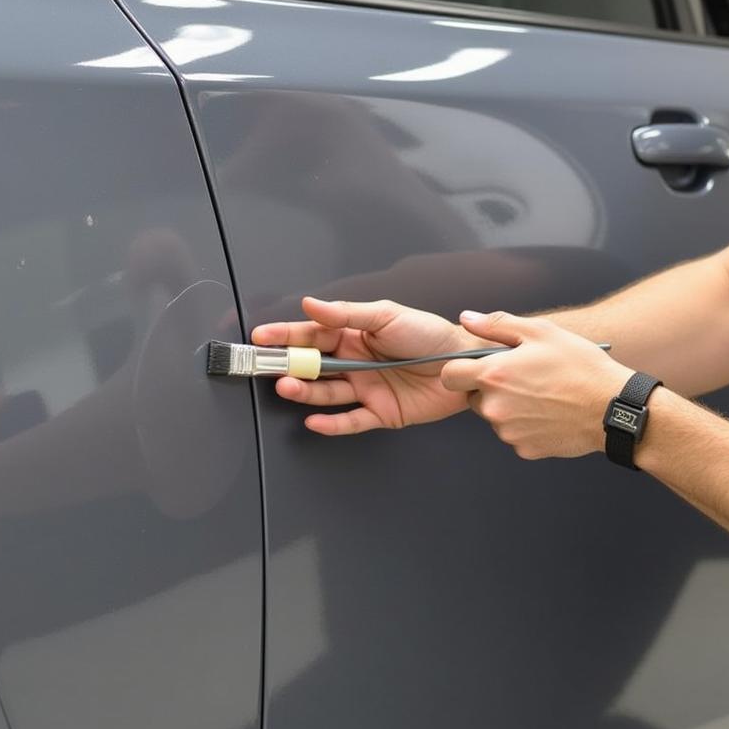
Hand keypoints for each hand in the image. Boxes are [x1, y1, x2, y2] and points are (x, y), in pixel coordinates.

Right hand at [251, 296, 486, 433]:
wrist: (466, 363)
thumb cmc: (431, 333)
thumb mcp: (386, 315)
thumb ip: (346, 313)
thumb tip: (311, 304)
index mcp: (354, 334)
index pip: (312, 333)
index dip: (286, 335)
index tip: (262, 337)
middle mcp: (355, 362)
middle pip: (312, 365)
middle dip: (287, 365)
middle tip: (266, 366)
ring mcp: (365, 388)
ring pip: (326, 392)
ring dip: (304, 391)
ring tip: (287, 387)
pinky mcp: (380, 412)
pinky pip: (350, 420)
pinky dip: (331, 423)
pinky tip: (314, 420)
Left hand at [441, 311, 631, 458]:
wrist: (612, 407)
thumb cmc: (580, 366)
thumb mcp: (540, 332)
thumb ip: (496, 325)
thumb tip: (467, 318)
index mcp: (494, 375)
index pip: (449, 375)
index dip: (461, 369)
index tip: (477, 366)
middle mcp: (495, 407)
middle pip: (473, 398)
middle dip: (490, 388)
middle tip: (522, 378)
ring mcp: (508, 432)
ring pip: (495, 417)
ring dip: (508, 407)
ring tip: (540, 394)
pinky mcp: (524, 449)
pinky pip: (514, 434)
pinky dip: (525, 425)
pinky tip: (548, 412)